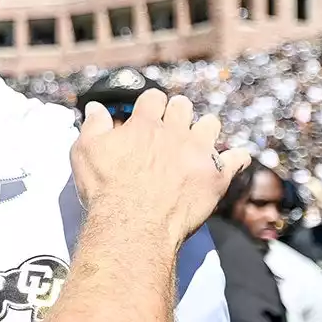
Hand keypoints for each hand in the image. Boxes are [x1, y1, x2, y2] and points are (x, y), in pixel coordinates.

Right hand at [71, 90, 249, 248]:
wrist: (134, 223)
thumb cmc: (106, 189)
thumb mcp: (85, 152)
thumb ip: (92, 125)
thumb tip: (95, 107)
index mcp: (143, 125)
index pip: (153, 98)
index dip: (151, 103)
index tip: (150, 111)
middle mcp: (174, 132)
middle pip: (183, 106)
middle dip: (178, 111)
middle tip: (173, 124)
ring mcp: (198, 152)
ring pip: (211, 125)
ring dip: (205, 129)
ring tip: (199, 140)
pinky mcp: (216, 175)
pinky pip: (237, 158)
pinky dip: (236, 157)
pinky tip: (233, 159)